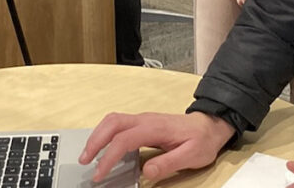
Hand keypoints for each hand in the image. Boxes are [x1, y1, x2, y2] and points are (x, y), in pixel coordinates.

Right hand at [80, 112, 234, 182]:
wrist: (209, 126)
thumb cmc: (201, 141)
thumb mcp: (191, 156)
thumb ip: (169, 163)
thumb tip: (146, 171)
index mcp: (155, 127)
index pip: (124, 140)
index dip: (109, 157)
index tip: (100, 174)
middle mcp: (145, 119)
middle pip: (112, 123)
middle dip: (95, 141)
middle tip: (83, 160)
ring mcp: (143, 119)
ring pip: (113, 121)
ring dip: (97, 135)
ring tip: (88, 155)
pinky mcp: (142, 123)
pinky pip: (118, 124)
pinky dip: (105, 134)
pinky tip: (102, 148)